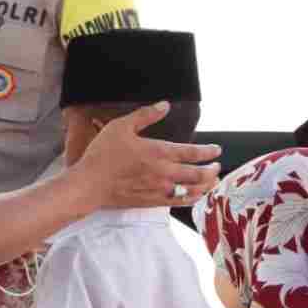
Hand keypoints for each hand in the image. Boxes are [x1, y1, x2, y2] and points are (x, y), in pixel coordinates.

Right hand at [75, 103, 220, 210]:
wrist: (89, 185)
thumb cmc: (103, 155)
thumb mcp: (121, 126)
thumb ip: (145, 115)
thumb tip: (164, 105)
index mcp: (158, 152)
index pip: (192, 152)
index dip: (208, 151)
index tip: (216, 150)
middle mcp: (164, 173)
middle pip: (198, 174)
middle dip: (212, 170)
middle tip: (217, 166)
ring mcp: (160, 190)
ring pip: (192, 191)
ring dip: (206, 186)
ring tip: (212, 181)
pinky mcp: (152, 202)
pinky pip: (179, 203)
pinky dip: (192, 199)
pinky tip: (195, 195)